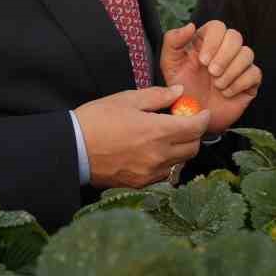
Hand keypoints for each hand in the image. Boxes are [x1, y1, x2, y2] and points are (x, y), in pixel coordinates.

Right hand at [73, 85, 210, 187]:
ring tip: (167, 137)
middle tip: (185, 123)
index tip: (201, 113)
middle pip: (193, 148)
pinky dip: (166, 163)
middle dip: (194, 134)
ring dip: (181, 149)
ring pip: (180, 162)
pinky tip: (154, 151)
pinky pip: (164, 174)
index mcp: (158, 132)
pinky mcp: (140, 183)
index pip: (196, 128)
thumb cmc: (97, 120)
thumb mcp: (127, 99)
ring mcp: (150, 172)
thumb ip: (157, 96)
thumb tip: (179, 92)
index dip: (203, 119)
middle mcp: (158, 155)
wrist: (73, 149)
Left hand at [160, 20, 262, 134]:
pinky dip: (240, 83)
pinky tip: (226, 93)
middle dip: (224, 56)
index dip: (213, 41)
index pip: (217, 26)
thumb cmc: (182, 90)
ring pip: (247, 53)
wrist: (194, 119)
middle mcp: (224, 50)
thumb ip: (173, 41)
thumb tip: (191, 25)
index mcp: (206, 42)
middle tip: (212, 73)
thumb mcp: (170, 65)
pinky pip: (255, 73)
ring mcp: (239, 65)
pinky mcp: (249, 81)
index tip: (202, 61)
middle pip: (235, 36)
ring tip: (217, 85)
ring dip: (231, 71)